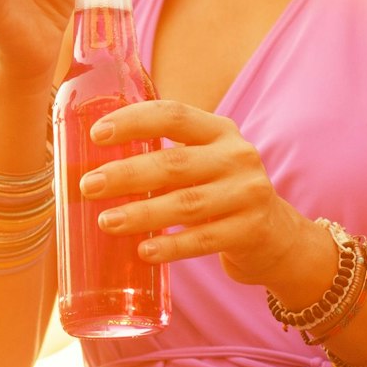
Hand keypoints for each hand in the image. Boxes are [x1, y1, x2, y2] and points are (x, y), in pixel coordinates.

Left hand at [77, 99, 318, 288]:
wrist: (277, 235)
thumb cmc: (222, 193)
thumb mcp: (206, 161)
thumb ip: (166, 154)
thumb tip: (93, 162)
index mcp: (220, 131)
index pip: (174, 114)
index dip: (134, 120)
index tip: (97, 134)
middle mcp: (237, 156)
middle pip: (174, 163)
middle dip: (127, 174)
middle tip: (89, 185)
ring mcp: (248, 193)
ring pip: (186, 203)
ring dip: (141, 213)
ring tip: (106, 221)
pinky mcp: (251, 230)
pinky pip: (203, 240)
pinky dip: (170, 246)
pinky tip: (143, 252)